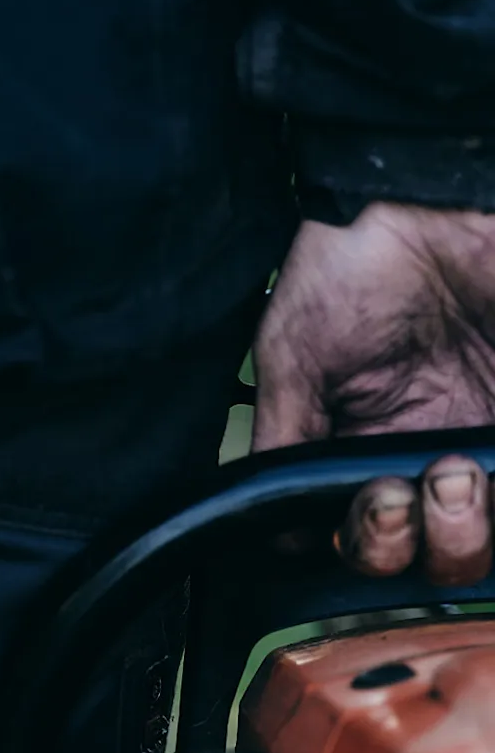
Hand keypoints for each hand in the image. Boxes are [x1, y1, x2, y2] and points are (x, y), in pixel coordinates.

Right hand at [254, 202, 494, 583]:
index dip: (374, 545)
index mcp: (369, 453)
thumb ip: (286, 442)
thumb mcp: (291, 359)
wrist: (418, 197)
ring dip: (472, 529)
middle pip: (444, 555)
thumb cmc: (346, 267)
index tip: (374, 505)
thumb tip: (279, 529)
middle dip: (433, 543)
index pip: (375, 541)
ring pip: (493, 532)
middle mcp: (432, 456)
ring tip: (462, 473)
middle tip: (425, 488)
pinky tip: (490, 461)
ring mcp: (490, 434)